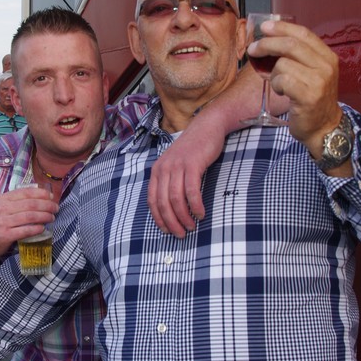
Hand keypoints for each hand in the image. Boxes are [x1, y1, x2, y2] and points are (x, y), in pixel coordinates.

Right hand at [0, 186, 56, 259]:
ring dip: (44, 217)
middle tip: (56, 208)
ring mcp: (3, 222)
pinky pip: (25, 230)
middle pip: (31, 204)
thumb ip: (17, 202)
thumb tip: (41, 197)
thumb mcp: (2, 207)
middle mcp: (2, 208)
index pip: (26, 192)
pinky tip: (43, 228)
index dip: (42, 194)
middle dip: (47, 205)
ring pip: (30, 216)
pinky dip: (36, 229)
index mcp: (3, 199)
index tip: (52, 197)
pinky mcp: (5, 235)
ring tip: (52, 218)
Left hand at [148, 115, 224, 237]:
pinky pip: (191, 191)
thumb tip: (172, 207)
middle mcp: (164, 168)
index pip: (152, 200)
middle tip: (181, 234)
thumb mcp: (175, 164)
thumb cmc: (193, 149)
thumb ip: (171, 181)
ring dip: (183, 217)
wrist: (207, 126)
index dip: (158, 219)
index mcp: (157, 170)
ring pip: (176, 199)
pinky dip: (195, 205)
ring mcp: (178, 166)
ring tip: (191, 227)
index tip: (167, 231)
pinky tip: (200, 213)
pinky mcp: (192, 164)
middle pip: (163, 203)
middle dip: (171, 222)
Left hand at [247, 18, 341, 148]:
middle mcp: (326, 66)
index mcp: (327, 56)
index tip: (265, 27)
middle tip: (254, 49)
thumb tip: (269, 38)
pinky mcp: (309, 96)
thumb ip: (298, 56)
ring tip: (278, 83)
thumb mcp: (312, 72)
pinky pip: (282, 81)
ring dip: (273, 73)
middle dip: (267, 44)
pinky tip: (281, 91)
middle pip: (291, 45)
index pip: (303, 33)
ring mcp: (319, 81)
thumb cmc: (312, 99)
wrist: (324, 128)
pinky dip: (276, 85)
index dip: (282, 28)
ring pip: (283, 64)